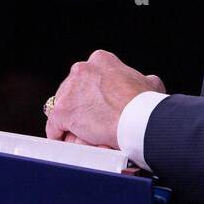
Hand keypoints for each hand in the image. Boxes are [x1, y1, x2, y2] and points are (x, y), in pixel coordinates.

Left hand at [45, 49, 164, 149]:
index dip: (92, 93)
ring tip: (80, 135)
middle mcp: (82, 70)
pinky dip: (59, 135)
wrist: (138, 119)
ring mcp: (70, 90)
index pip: (88, 76)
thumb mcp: (149, 83)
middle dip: (79, 105)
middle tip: (89, 122)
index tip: (97, 105)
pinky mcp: (62, 110)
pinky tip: (66, 142)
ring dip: (70, 120)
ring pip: (63, 107)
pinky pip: (54, 126)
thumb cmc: (146, 104)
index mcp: (101, 60)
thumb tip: (146, 81)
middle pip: (72, 90)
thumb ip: (141, 80)